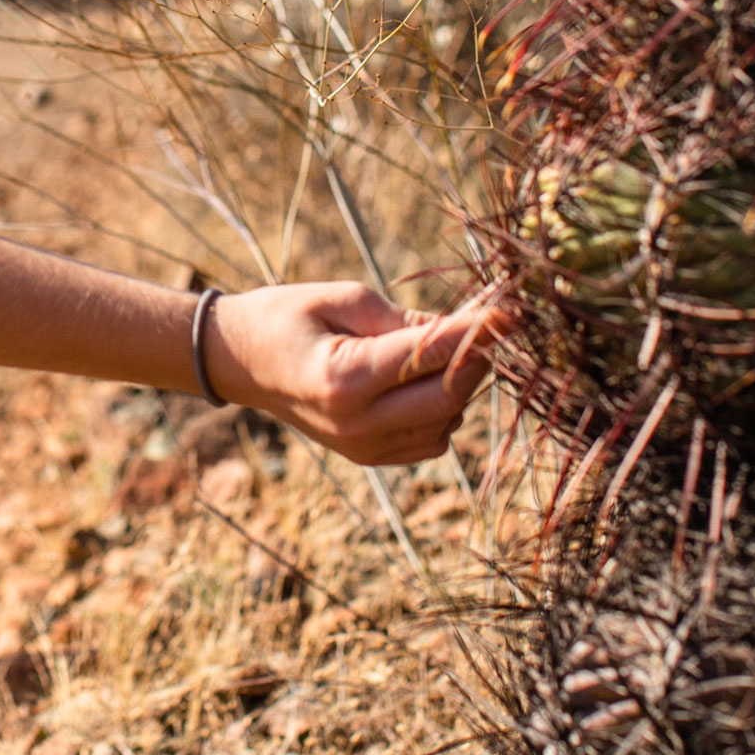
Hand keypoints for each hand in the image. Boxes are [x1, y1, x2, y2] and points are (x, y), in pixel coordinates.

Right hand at [202, 282, 504, 466]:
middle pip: (449, 397)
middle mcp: (356, 424)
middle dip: (476, 359)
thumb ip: (403, 318)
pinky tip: (424, 378)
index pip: (430, 355)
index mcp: (344, 379)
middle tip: (485, 324)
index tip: (513, 311)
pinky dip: (443, 409)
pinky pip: (431, 439)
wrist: (241, 362)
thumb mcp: (342, 297)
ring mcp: (363, 448)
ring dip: (459, 385)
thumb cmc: (287, 316)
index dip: (478, 331)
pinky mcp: (369, 457)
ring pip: (447, 422)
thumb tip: (465, 329)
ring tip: (441, 347)